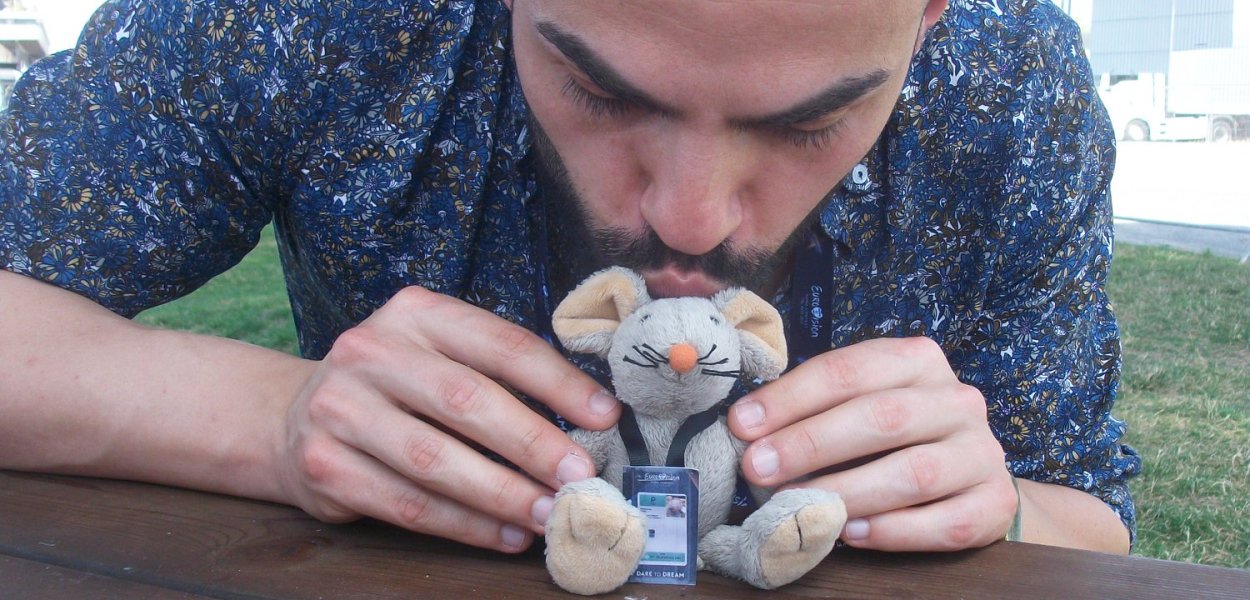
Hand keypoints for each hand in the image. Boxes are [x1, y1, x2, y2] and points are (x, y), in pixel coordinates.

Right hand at [273, 286, 619, 551]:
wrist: (291, 417)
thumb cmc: (395, 387)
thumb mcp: (437, 354)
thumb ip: (498, 376)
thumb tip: (588, 420)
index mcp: (416, 314)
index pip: (500, 344)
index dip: (558, 382)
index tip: (605, 416)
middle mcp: (372, 352)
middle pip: (467, 400)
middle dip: (533, 444)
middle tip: (581, 477)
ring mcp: (340, 408)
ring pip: (435, 460)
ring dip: (502, 495)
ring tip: (549, 514)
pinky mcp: (325, 466)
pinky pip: (407, 504)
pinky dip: (465, 526)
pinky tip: (505, 535)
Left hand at [728, 337, 1017, 550]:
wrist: (971, 475)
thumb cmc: (897, 435)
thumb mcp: (860, 403)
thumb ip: (814, 410)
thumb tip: (747, 430)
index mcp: (918, 361)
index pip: (848, 370)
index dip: (790, 397)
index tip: (742, 424)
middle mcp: (956, 399)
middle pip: (881, 417)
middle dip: (810, 443)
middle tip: (758, 468)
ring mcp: (982, 451)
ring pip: (914, 472)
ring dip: (847, 491)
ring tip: (799, 505)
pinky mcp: (994, 503)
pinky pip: (946, 522)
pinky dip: (894, 531)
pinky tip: (851, 533)